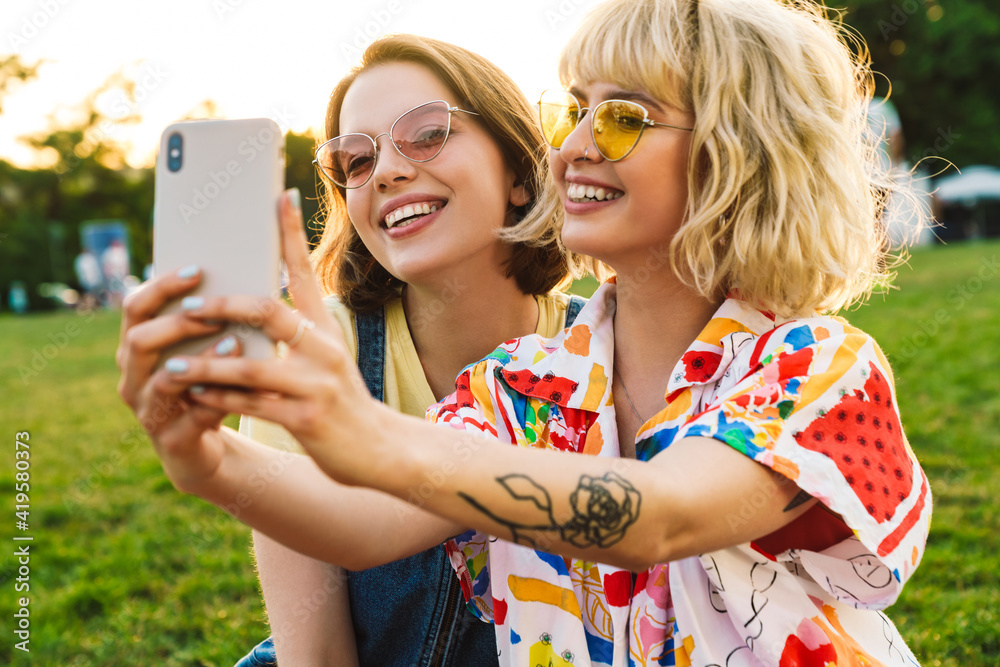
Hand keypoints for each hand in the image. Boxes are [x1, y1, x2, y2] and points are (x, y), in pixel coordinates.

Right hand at [116, 265, 231, 491]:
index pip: (135, 308)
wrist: (206, 450)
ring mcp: (148, 412)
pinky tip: (252, 386)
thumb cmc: (208, 388)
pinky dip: (223, 399)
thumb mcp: (204, 355)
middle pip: (138, 340)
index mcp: (136, 350)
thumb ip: (211, 325)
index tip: (198, 270)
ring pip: (164, 380)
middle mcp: (133, 379)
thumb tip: (246, 282)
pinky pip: (195, 416)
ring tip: (233, 343)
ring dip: (201, 360)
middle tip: (216, 312)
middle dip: (178, 323)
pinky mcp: (172, 440)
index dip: (161, 287)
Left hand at [163, 189, 386, 483]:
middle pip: (267, 312)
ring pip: (248, 366)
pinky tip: (196, 397)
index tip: (279, 195)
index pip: (306, 272)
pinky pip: (250, 404)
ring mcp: (315, 384)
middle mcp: (323, 349)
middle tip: (188, 306)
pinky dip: (219, 400)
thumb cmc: (341, 400)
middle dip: (222, 307)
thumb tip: (249, 308)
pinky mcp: (306, 418)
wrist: (379, 449)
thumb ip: (296, 335)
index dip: (291, 233)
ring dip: (205, 365)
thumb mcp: (327, 359)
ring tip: (173, 364)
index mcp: (326, 330)